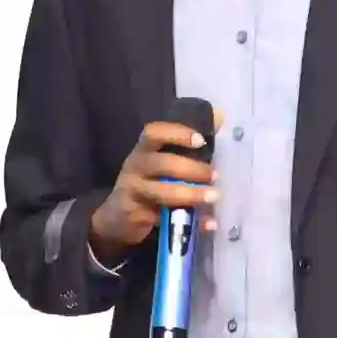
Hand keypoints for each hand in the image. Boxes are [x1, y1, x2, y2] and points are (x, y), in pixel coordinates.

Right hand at [89, 108, 223, 266]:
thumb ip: (188, 140)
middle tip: (214, 175)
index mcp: (143, 150)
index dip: (177, 133)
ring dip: (190, 194)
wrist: (116, 218)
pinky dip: (191, 222)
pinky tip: (209, 223)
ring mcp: (134, 192)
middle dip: (191, 169)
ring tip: (213, 197)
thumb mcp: (161, 160)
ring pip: (161, 192)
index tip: (201, 140)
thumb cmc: (146, 181)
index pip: (153, 133)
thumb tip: (220, 114)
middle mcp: (135, 167)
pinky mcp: (136, 217)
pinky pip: (165, 219)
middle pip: (161, 164)